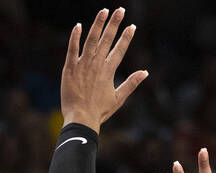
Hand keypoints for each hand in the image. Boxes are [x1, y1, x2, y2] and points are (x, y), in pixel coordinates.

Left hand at [60, 8, 147, 130]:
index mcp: (109, 71)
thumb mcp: (118, 98)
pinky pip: (72, 49)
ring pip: (91, 40)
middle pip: (107, 39)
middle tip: (120, 10)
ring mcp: (83, 65)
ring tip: (104, 11)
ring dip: (98, 24)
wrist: (81, 119)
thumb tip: (145, 72)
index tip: (132, 26)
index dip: (126, 37)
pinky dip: (75, 37)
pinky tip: (79, 25)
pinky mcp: (70, 68)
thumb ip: (131, 83)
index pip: (120, 49)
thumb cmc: (99, 111)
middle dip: (115, 23)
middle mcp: (97, 64)